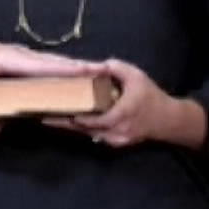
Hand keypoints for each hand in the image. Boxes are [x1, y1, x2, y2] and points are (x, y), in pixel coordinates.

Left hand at [0, 29, 98, 80]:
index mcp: (8, 57)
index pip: (42, 64)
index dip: (66, 69)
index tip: (90, 71)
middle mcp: (20, 58)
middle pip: (55, 64)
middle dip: (81, 69)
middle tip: (108, 74)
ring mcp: (21, 63)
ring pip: (53, 68)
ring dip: (76, 73)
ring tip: (101, 79)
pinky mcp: (19, 71)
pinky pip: (45, 74)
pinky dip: (63, 77)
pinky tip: (76, 86)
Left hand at [51, 59, 205, 148]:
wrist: (167, 120)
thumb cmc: (150, 95)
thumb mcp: (135, 75)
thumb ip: (115, 68)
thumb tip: (94, 65)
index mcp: (122, 113)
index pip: (93, 119)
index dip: (73, 117)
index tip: (54, 111)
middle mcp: (116, 130)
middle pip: (84, 129)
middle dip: (63, 122)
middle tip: (41, 115)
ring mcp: (115, 140)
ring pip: (87, 134)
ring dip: (69, 127)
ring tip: (47, 117)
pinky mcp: (114, 143)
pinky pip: (93, 136)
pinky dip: (80, 129)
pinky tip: (65, 121)